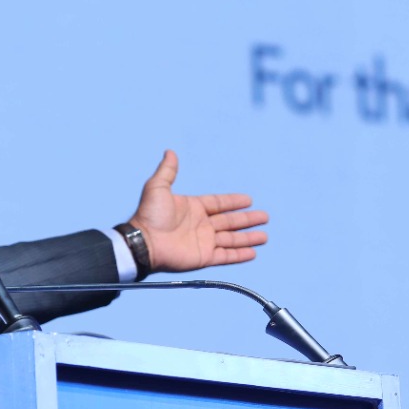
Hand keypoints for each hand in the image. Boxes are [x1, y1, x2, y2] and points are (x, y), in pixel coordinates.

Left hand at [127, 150, 267, 272]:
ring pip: (232, 239)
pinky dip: (239, 255)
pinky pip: (226, 256)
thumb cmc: (149, 215)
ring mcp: (203, 242)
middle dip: (247, 219)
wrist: (143, 242)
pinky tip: (253, 252)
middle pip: (230, 221)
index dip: (233, 202)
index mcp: (193, 208)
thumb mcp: (157, 187)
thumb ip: (167, 171)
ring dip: (248, 238)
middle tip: (265, 216)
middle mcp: (201, 225)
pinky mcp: (204, 257)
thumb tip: (170, 152)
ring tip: (264, 236)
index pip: (219, 204)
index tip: (249, 200)